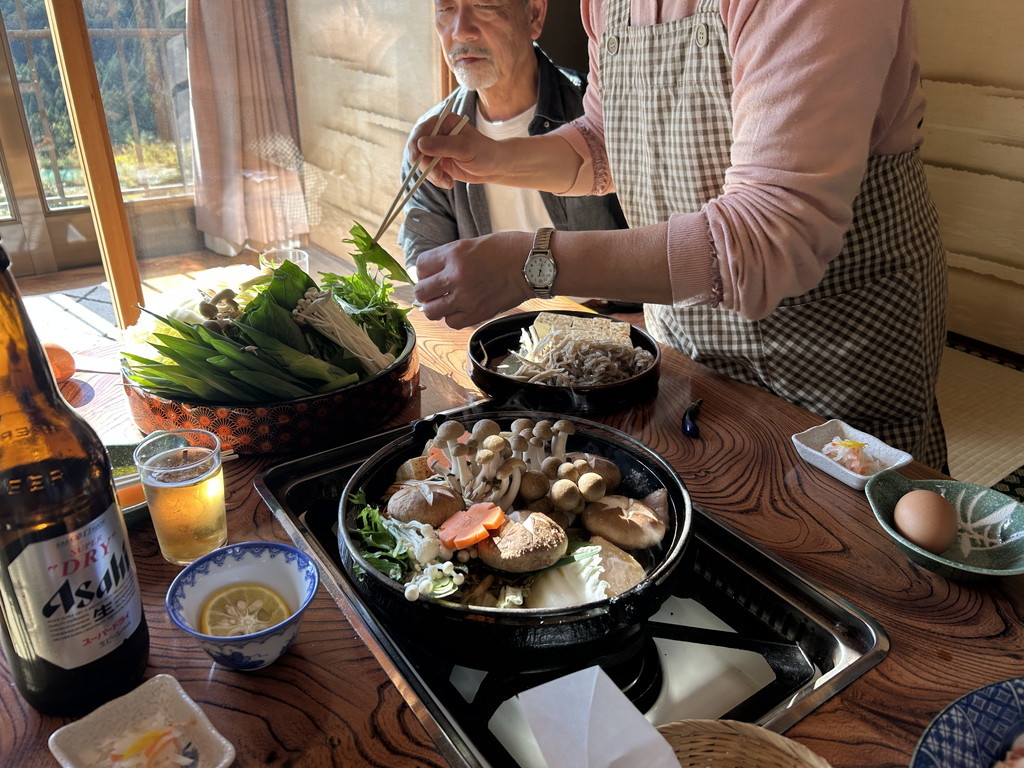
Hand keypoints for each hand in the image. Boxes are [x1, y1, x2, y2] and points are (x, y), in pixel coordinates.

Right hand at [406, 114, 503, 189]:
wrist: (494, 166)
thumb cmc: (484, 152)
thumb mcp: (465, 148)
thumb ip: (443, 145)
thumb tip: (420, 144)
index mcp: (444, 122)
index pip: (422, 130)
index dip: (415, 144)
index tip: (415, 158)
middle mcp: (438, 134)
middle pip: (418, 148)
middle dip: (425, 165)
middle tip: (437, 176)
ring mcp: (437, 149)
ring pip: (423, 163)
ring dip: (433, 175)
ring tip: (448, 181)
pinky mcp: (439, 163)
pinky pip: (429, 173)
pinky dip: (437, 180)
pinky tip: (449, 182)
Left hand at [413, 231, 532, 328]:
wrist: (534, 265)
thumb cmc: (507, 250)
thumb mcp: (472, 244)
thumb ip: (450, 258)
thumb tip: (433, 273)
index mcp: (454, 254)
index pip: (420, 265)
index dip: (423, 270)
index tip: (431, 272)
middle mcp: (456, 276)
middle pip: (422, 291)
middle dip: (426, 290)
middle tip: (435, 289)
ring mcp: (466, 297)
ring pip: (432, 311)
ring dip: (435, 306)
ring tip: (445, 301)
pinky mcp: (478, 313)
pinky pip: (452, 322)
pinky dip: (452, 318)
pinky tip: (460, 309)